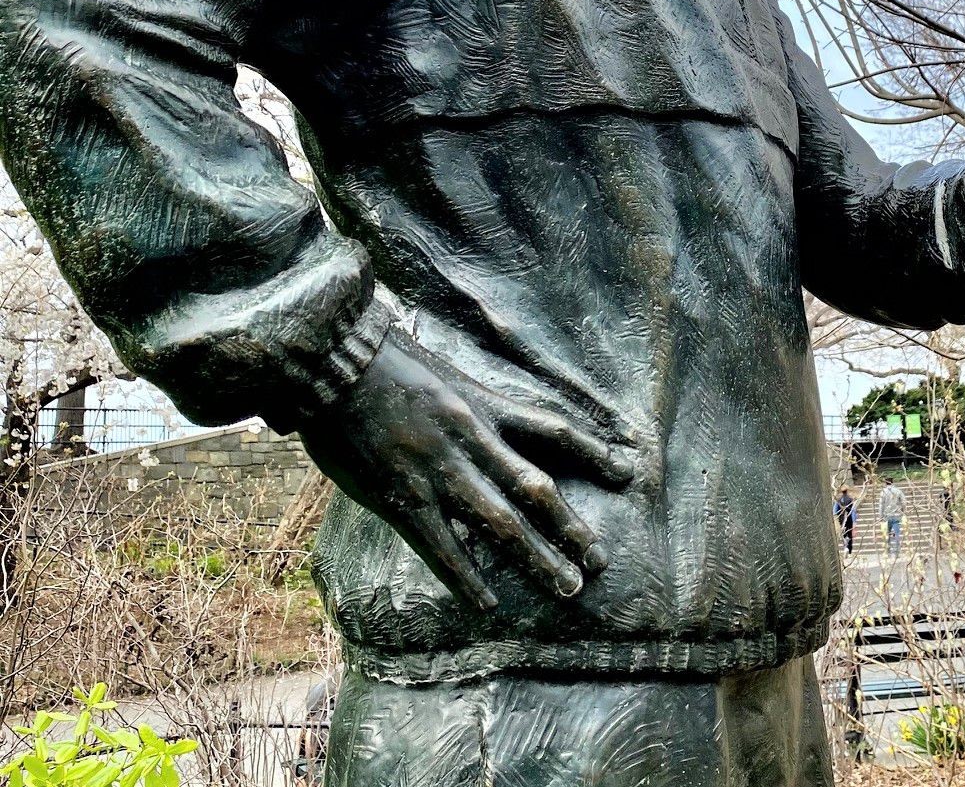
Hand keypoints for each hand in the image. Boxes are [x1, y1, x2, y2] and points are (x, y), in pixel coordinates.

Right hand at [297, 328, 633, 610]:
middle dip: (570, 527)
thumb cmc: (384, 363)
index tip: (626, 470)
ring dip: (536, 559)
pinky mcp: (403, 498)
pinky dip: (466, 579)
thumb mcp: (444, 373)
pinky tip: (487, 604)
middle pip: (536, 488)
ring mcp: (439, 472)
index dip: (592, 451)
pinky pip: (443, 547)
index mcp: (484, 405)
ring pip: (500, 523)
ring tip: (566, 588)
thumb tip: (491, 427)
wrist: (334, 364)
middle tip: (599, 561)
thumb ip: (470, 404)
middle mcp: (472, 439)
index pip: (553, 429)